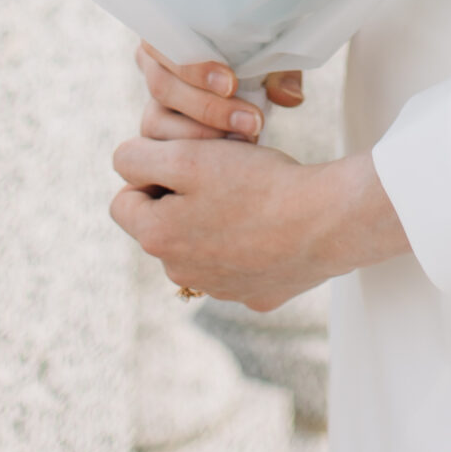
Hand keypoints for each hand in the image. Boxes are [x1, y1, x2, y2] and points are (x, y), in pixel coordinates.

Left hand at [109, 138, 409, 308]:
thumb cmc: (259, 184)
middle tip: (219, 171)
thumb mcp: (188, 158)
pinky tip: (273, 222)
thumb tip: (123, 167)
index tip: (184, 157)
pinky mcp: (255, 294)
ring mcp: (219, 288)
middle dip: (180, 198)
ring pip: (199, 245)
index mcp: (158, 238)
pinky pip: (238, 263)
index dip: (148, 173)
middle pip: (162, 225)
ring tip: (250, 194)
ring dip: (213, 221)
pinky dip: (248, 243)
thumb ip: (139, 160)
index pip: (123, 203)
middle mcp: (181, 272)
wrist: (327, 221)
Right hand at [134, 41, 306, 141]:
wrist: (250, 81)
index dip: (194, 67)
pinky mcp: (156, 134)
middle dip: (207, 107)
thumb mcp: (272, 55)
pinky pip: (162, 149)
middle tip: (251, 121)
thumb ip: (279, 71)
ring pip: (155, 121)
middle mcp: (153, 65)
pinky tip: (231, 155)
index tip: (232, 84)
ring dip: (201, 135)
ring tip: (246, 139)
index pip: (165, 44)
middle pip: (162, 87)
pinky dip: (195, 153)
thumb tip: (289, 97)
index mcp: (170, 31)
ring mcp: (150, 102)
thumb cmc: (256, 57)